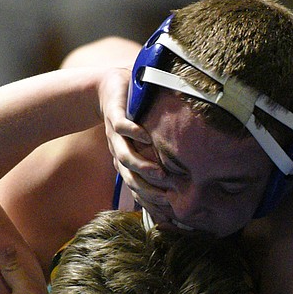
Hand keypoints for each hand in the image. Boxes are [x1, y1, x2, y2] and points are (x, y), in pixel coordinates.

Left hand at [99, 67, 167, 204]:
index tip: (167, 206)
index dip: (149, 197)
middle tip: (166, 196)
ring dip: (141, 166)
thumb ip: (159, 152)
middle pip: (129, 177)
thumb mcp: (145, 136)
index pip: (136, 185)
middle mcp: (119, 149)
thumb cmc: (133, 113)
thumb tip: (184, 168)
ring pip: (124, 156)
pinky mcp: (114, 115)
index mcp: (126, 159)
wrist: (108, 88)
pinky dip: (133, 133)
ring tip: (158, 172)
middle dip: (147, 188)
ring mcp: (114, 134)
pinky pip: (121, 127)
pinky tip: (146, 137)